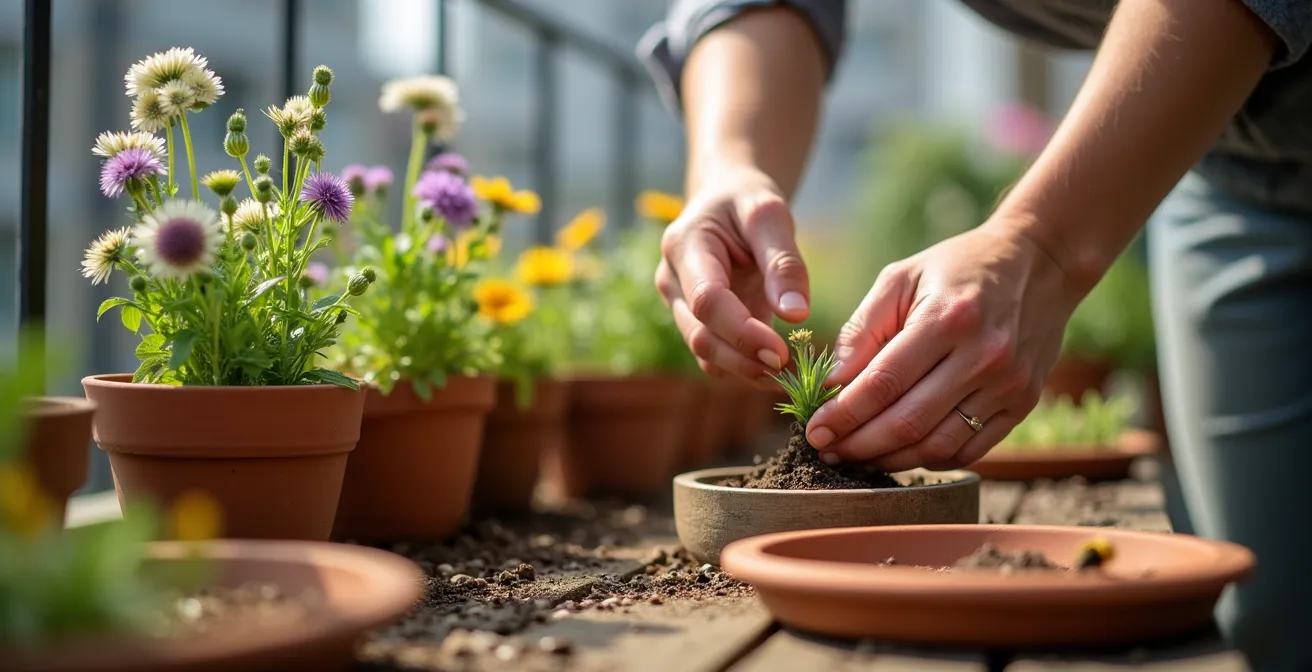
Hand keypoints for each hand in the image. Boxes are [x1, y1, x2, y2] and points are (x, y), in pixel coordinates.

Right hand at [654, 164, 810, 383]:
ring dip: (746, 371)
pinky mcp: (695, 321)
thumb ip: (783, 263)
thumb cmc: (747, 200)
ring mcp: (678, 305)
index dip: (742, 332)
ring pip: (705, 354)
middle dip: (745, 360)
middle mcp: (672, 281)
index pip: (706, 301)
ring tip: (791, 376)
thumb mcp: (771, 214)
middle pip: (700, 336)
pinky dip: (745, 368)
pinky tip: (779, 369)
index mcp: (684, 247)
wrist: (725, 199)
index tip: (782, 353)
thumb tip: (796, 315)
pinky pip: (715, 356)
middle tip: (792, 373)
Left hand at [803, 219, 1079, 470]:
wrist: (1040, 263)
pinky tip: (899, 453)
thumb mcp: (901, 278)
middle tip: (826, 450)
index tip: (814, 430)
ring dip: (889, 460)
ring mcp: (1009, 385)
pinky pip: (969, 450)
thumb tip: (832, 384)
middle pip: (908, 422)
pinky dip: (928, 460)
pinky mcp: (1024, 403)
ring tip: (856, 457)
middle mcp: (983, 357)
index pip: (883, 383)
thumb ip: (863, 329)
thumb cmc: (957, 267)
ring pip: (937, 446)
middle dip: (858, 444)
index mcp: (947, 319)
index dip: (843, 414)